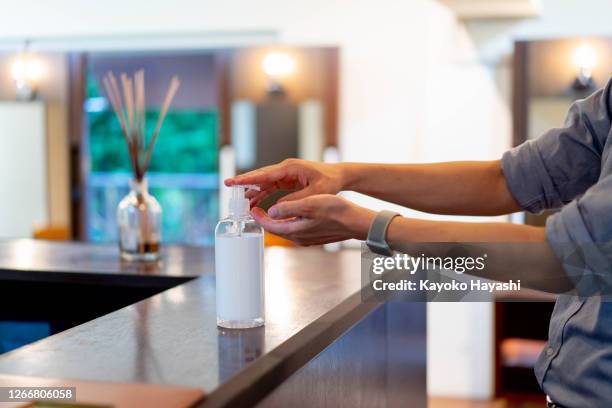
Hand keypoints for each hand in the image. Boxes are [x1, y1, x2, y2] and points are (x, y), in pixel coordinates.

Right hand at [225, 159, 344, 206]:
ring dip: (252, 190)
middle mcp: (285, 169)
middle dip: (244, 181)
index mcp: (290, 168)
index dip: (248, 179)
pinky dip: (261, 193)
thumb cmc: (329, 182)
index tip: (233, 181)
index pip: (265, 174)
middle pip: (260, 175)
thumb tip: (278, 207)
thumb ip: (296, 200)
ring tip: (239, 200)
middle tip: (227, 184)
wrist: (339, 176)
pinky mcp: (287, 180)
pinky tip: (253, 201)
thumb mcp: (315, 193)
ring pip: (263, 182)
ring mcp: (285, 174)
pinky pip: (270, 187)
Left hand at [251, 194, 375, 245]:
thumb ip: (288, 207)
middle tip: (257, 208)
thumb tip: (271, 210)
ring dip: (276, 220)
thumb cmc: (336, 211)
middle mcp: (299, 238)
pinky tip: (291, 213)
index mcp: (295, 230)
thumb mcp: (309, 203)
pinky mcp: (314, 236)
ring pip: (286, 229)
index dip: (258, 217)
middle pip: (276, 229)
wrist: (356, 222)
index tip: (252, 209)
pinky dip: (289, 221)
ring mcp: (307, 238)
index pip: (269, 226)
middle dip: (265, 219)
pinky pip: (296, 229)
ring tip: (271, 209)